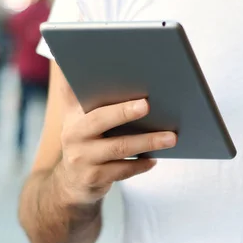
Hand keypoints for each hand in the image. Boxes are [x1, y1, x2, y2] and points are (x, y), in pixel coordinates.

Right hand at [54, 79, 176, 205]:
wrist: (71, 183)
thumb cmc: (83, 142)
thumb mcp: (75, 118)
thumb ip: (76, 93)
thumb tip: (71, 58)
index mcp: (73, 116)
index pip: (77, 94)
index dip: (90, 83)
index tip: (116, 78)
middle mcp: (73, 135)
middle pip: (101, 120)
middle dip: (125, 111)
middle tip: (147, 105)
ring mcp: (83, 159)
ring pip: (119, 147)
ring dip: (147, 142)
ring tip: (171, 137)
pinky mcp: (95, 178)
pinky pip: (123, 170)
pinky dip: (141, 164)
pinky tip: (154, 159)